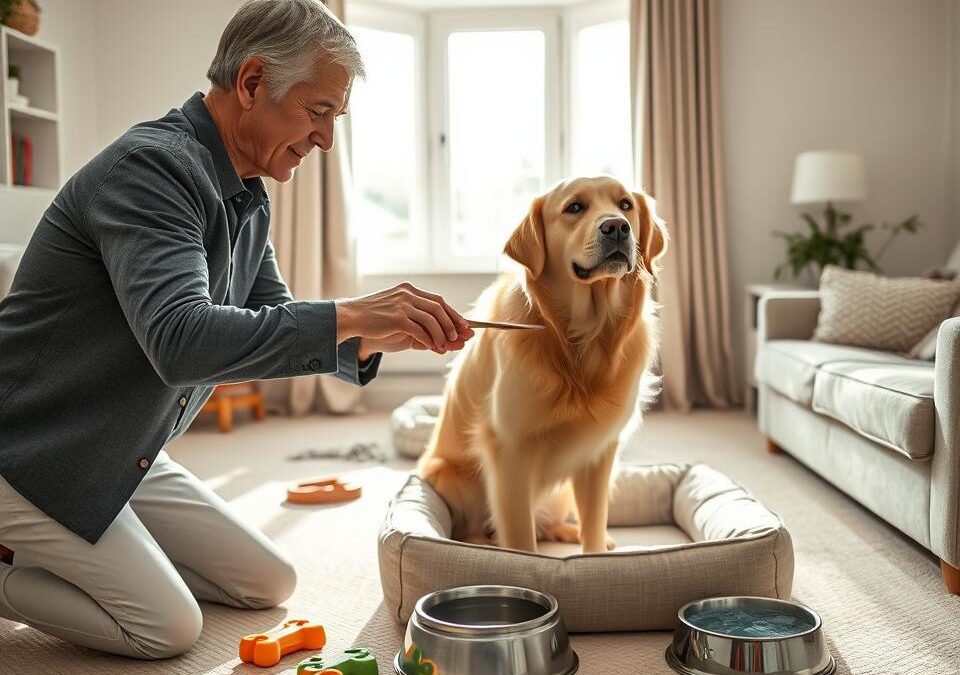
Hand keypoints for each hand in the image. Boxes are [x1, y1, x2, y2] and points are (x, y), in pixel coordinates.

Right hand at [337, 282, 474, 354]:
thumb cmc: (373, 317)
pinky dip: (430, 340)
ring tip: (446, 345)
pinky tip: (434, 348)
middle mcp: (407, 294)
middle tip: (460, 337)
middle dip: (452, 324)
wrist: (350, 316)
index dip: (452, 313)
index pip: (438, 300)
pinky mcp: (397, 319)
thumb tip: (439, 333)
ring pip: (432, 320)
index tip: (464, 324)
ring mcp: (402, 305)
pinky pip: (420, 331)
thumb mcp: (396, 310)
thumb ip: (415, 317)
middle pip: (438, 308)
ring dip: (442, 334)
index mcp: (409, 290)